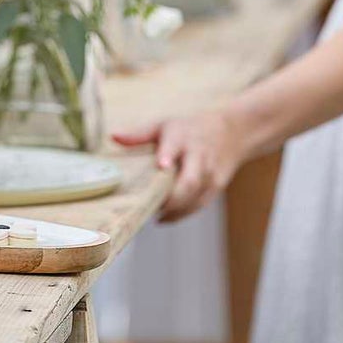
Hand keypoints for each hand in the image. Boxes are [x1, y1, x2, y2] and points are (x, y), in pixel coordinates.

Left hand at [112, 109, 248, 220]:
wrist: (230, 131)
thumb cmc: (188, 128)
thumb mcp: (164, 125)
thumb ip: (139, 134)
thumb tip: (112, 137)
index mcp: (181, 137)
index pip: (174, 145)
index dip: (168, 155)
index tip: (162, 165)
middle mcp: (198, 156)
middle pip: (189, 181)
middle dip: (172, 198)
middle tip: (152, 207)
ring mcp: (209, 173)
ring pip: (195, 198)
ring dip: (174, 210)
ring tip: (154, 214)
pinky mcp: (216, 186)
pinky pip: (199, 204)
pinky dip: (181, 214)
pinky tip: (164, 217)